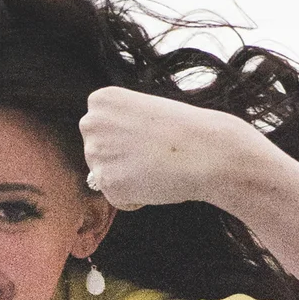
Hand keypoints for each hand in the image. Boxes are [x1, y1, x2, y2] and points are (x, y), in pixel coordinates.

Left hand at [79, 86, 263, 214]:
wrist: (207, 150)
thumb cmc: (185, 130)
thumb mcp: (145, 112)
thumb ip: (119, 127)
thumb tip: (101, 164)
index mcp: (101, 100)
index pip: (100, 129)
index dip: (128, 138)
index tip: (149, 134)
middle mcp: (91, 123)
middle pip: (97, 153)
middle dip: (122, 159)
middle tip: (153, 153)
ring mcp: (95, 153)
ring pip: (106, 177)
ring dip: (129, 179)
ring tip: (155, 165)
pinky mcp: (106, 183)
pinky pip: (117, 199)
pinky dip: (135, 198)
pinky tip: (154, 182)